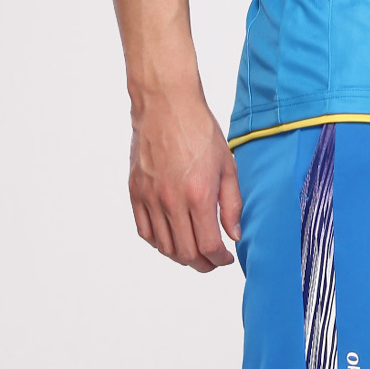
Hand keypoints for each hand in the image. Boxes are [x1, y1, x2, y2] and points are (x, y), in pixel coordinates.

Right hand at [127, 83, 242, 270]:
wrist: (166, 105)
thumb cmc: (199, 129)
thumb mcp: (228, 164)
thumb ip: (232, 203)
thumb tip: (234, 234)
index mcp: (199, 194)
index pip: (209, 245)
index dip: (220, 259)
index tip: (226, 258)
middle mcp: (172, 201)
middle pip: (186, 253)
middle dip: (203, 264)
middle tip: (213, 261)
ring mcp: (150, 198)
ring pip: (164, 246)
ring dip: (181, 257)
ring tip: (194, 252)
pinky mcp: (136, 192)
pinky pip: (144, 231)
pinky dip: (159, 243)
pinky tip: (171, 239)